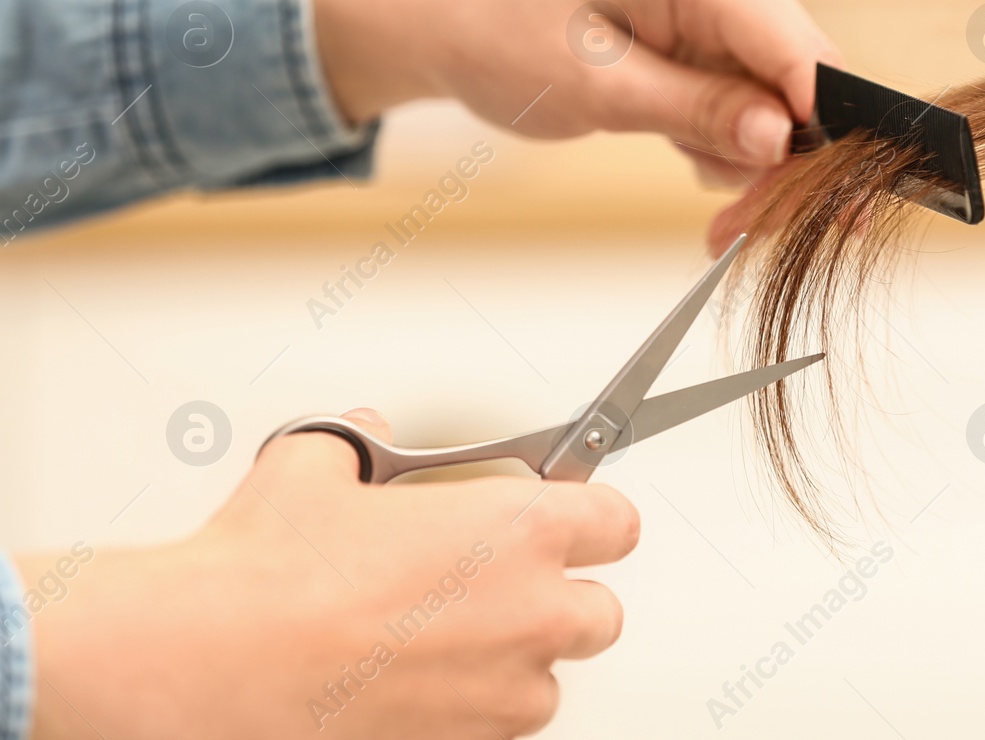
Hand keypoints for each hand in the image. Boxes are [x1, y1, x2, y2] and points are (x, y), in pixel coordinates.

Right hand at [22, 409, 638, 738]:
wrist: (208, 666)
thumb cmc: (266, 574)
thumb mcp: (315, 463)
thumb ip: (361, 441)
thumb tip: (365, 434)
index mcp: (520, 531)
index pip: (617, 523)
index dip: (591, 519)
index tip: (569, 522)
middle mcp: (531, 613)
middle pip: (599, 614)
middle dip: (559, 601)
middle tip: (498, 591)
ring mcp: (503, 693)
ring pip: (543, 683)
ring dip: (508, 666)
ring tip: (436, 647)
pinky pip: (490, 730)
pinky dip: (463, 712)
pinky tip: (405, 687)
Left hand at [314, 0, 840, 208]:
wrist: (462, 24)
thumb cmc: (508, 36)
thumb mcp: (596, 87)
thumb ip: (696, 109)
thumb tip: (782, 136)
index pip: (806, 55)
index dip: (824, 135)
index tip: (820, 211)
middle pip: (812, 93)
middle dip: (780, 173)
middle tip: (728, 237)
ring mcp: (737, 13)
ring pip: (794, 115)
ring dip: (754, 176)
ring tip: (706, 219)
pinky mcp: (726, 44)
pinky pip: (765, 115)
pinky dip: (734, 156)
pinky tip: (685, 160)